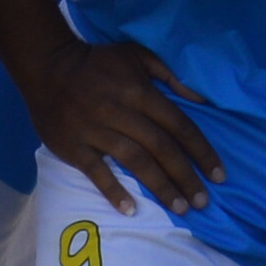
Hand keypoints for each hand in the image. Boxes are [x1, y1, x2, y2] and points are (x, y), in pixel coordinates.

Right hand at [22, 23, 217, 214]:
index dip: (202, 152)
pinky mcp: (73, 146)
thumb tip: (199, 98)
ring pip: (135, 162)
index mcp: (139, 92)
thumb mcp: (136, 55)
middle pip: (161, 148)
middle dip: (186, 177)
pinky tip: (130, 209)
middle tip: (203, 202)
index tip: (219, 175)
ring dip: (160, 186)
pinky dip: (113, 191)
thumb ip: (169, 74)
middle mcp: (120, 112)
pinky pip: (96, 171)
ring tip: (179, 207)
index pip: (179, 126)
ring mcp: (95, 131)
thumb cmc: (97, 63)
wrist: (46, 65)